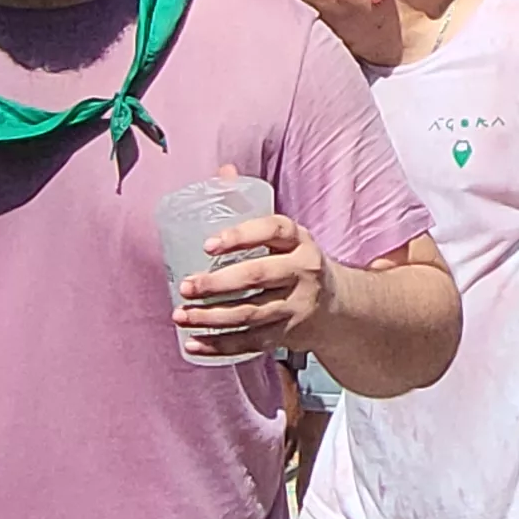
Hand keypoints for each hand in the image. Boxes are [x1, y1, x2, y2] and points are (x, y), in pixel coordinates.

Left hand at [176, 212, 333, 361]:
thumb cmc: (298, 264)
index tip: (207, 245)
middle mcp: (302, 271)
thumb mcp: (288, 237)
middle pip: (257, 276)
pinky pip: (251, 342)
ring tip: (181, 316)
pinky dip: (220, 345)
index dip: (239, 236)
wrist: (337, 306)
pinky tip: (194, 343)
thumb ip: (253, 214)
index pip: (272, 230)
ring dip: (211, 317)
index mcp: (299, 241)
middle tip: (186, 287)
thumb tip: (224, 173)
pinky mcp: (288, 333)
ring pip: (250, 314)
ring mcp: (296, 305)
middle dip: (216, 283)